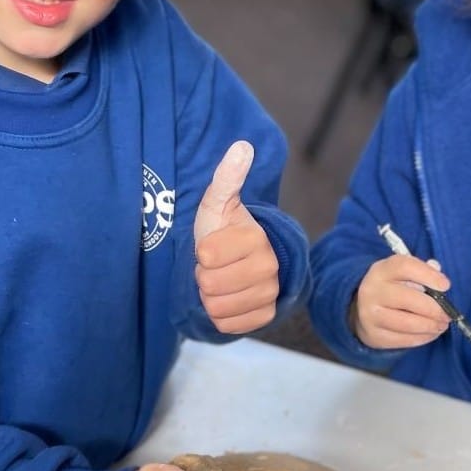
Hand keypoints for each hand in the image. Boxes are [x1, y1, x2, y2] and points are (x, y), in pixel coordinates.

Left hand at [193, 141, 279, 333]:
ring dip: (210, 296)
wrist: (238, 262)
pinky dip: (220, 315)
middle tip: (216, 265)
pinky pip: (226, 325)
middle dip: (204, 276)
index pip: (206, 256)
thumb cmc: (222, 230)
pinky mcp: (265, 317)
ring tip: (221, 279)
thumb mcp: (217, 204)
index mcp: (256, 239)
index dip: (201, 252)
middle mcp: (269, 268)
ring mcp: (269, 294)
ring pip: (216, 308)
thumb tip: (242, 145)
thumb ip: (227, 177)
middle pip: (210, 285)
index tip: (212, 246)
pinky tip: (228, 298)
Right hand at [351, 255, 452, 349]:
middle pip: (409, 299)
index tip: (446, 286)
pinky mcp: (374, 335)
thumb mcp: (402, 273)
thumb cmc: (392, 287)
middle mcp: (372, 291)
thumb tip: (440, 278)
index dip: (428, 275)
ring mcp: (371, 315)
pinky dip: (422, 338)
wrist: (361, 308)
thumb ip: (423, 272)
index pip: (405, 267)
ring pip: (407, 323)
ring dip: (430, 326)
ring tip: (441, 325)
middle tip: (447, 314)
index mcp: (382, 270)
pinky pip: (404, 340)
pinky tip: (430, 333)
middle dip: (434, 309)